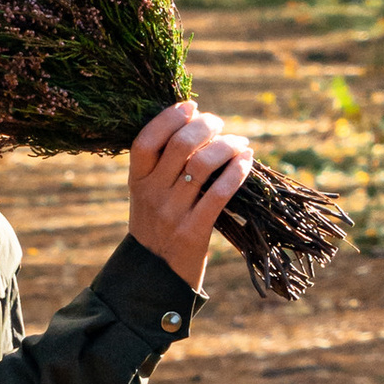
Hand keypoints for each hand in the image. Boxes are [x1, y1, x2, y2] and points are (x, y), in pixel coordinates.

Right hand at [128, 99, 253, 296]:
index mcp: (136, 182)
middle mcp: (151, 195)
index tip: (191, 106)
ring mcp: (172, 213)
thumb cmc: (158, 228)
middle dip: (206, 126)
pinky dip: (237, 170)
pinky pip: (220, 192)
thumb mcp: (147, 196)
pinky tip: (247, 160)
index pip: (145, 140)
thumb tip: (197, 126)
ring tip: (240, 142)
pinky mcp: (194, 231)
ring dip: (227, 146)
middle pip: (179, 146)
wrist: (156, 277)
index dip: (168, 117)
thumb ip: (162, 167)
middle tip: (220, 124)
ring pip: (203, 164)